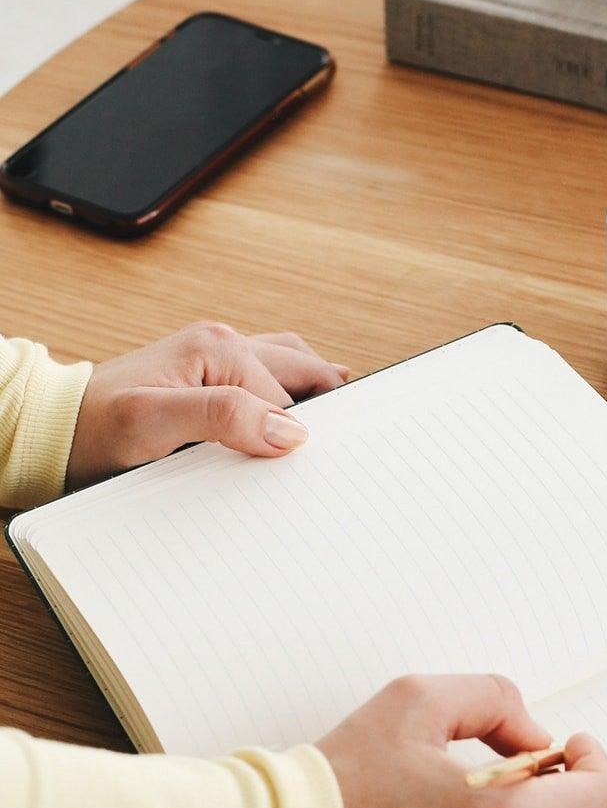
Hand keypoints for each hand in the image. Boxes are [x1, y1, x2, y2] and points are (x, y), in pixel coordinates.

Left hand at [66, 321, 348, 486]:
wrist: (56, 430)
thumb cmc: (95, 430)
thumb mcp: (154, 424)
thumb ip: (223, 417)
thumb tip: (289, 429)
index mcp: (218, 348)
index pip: (290, 395)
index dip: (306, 432)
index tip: (320, 464)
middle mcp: (223, 343)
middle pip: (303, 369)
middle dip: (329, 403)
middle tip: (348, 445)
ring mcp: (217, 356)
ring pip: (292, 367)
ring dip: (312, 394)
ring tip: (329, 432)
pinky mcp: (210, 375)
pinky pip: (269, 377)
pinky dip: (289, 397)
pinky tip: (288, 425)